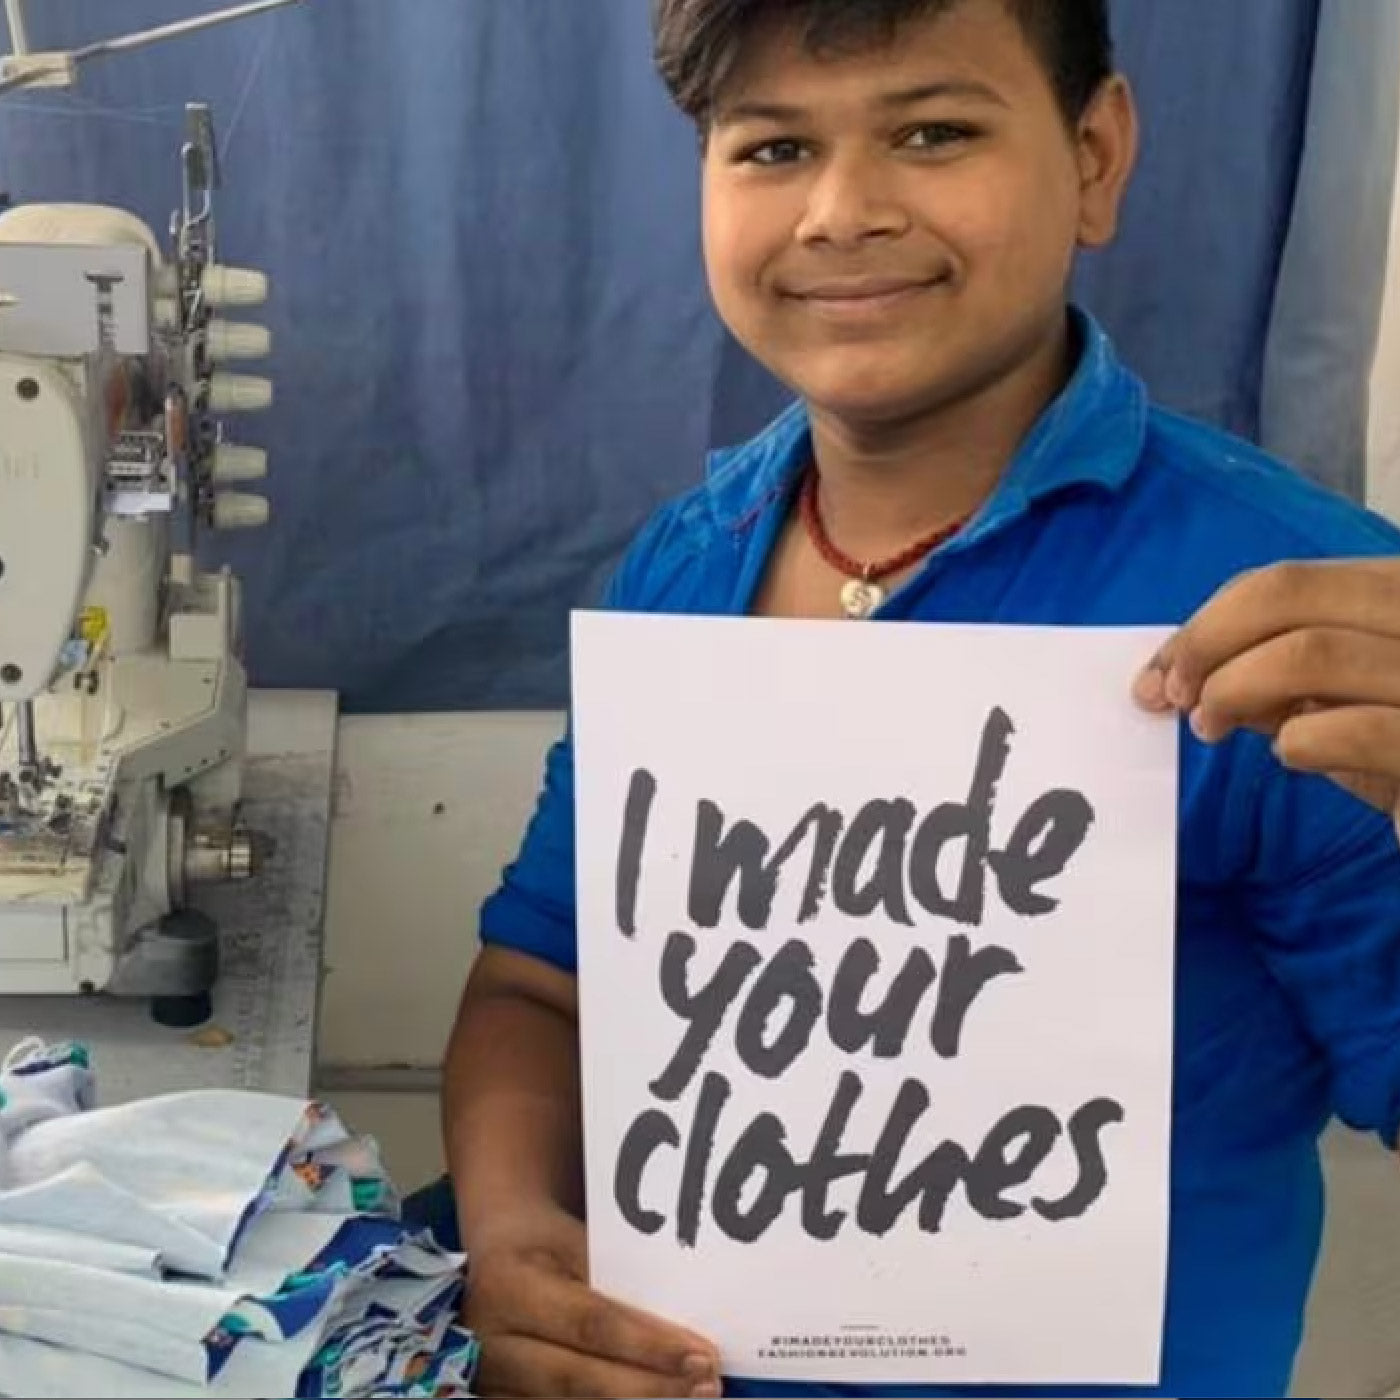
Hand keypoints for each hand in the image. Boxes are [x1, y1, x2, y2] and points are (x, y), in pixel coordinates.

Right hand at [464, 1205, 720, 1397]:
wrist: (496, 1257)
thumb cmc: (548, 1246)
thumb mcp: (577, 1244)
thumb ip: (620, 1284)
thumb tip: (687, 1327)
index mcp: (509, 1288)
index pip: (590, 1323)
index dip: (648, 1344)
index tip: (701, 1355)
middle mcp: (490, 1345)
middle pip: (580, 1379)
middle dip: (651, 1388)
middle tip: (708, 1386)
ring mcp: (491, 1385)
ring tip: (692, 1399)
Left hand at [1133, 559, 1399, 820]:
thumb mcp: (1339, 702)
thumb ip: (1277, 678)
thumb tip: (1183, 674)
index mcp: (1398, 589)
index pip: (1285, 583)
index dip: (1206, 624)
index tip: (1159, 673)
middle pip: (1287, 594)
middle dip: (1207, 644)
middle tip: (1174, 699)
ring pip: (1309, 651)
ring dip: (1234, 691)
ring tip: (1212, 728)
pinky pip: (1352, 728)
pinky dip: (1300, 742)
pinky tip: (1295, 755)